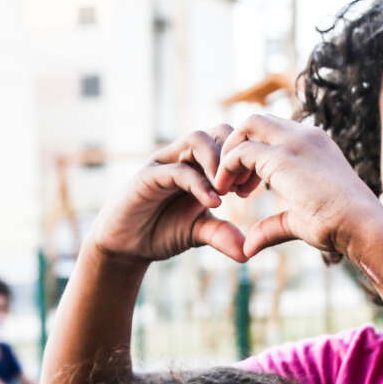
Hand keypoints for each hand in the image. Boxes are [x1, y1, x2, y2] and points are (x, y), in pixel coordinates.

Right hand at [87, 128, 248, 264]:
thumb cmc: (163, 231)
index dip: (247, 159)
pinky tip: (213, 203)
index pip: (231, 142)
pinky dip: (198, 184)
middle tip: (245, 185)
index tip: (255, 187)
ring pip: (197, 140)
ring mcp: (165, 162)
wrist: (126, 245)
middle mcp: (184, 157)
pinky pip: (177, 170)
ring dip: (218, 162)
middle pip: (218, 131)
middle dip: (236, 154)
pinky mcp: (148, 176)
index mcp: (201, 164)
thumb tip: (246, 252)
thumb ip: (222, 235)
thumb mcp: (199, 232)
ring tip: (228, 191)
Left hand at [216, 114, 382, 260]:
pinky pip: (241, 150)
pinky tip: (225, 190)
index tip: (248, 188)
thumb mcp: (300, 221)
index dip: (254, 156)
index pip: (274, 132)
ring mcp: (295, 142)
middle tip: (231, 183)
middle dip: (236, 146)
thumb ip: (272, 227)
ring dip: (229, 153)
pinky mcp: (282, 157)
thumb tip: (248, 247)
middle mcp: (305, 136)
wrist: (361, 226)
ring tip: (224, 186)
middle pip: (257, 121)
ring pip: (247, 126)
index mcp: (315, 145)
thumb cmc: (339, 227)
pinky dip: (227, 167)